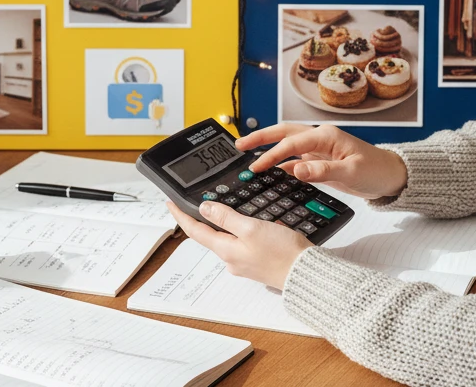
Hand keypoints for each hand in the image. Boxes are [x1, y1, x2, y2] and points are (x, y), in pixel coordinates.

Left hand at [167, 200, 308, 290]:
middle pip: (210, 234)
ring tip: (226, 206)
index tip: (170, 203)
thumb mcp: (251, 228)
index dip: (181, 215)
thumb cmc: (282, 252)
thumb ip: (227, 218)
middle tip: (196, 201)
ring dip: (225, 222)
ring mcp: (244, 262)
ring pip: (228, 238)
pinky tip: (254, 221)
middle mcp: (231, 259)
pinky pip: (243, 242)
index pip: (195, 231)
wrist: (305, 274)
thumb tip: (205, 208)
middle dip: (203, 218)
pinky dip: (242, 229)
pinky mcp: (258, 262)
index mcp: (226, 250)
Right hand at [235, 123, 407, 200]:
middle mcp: (320, 138)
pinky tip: (270, 171)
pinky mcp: (320, 161)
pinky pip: (295, 159)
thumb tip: (297, 169)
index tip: (256, 167)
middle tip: (238, 145)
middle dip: (260, 138)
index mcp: (326, 136)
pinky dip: (281, 163)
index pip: (291, 143)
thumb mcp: (351, 173)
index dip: (271, 154)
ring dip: (268, 148)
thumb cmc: (377, 170)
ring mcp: (319, 149)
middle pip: (284, 133)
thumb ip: (323, 171)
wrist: (391, 176)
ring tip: (247, 154)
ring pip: (287, 144)